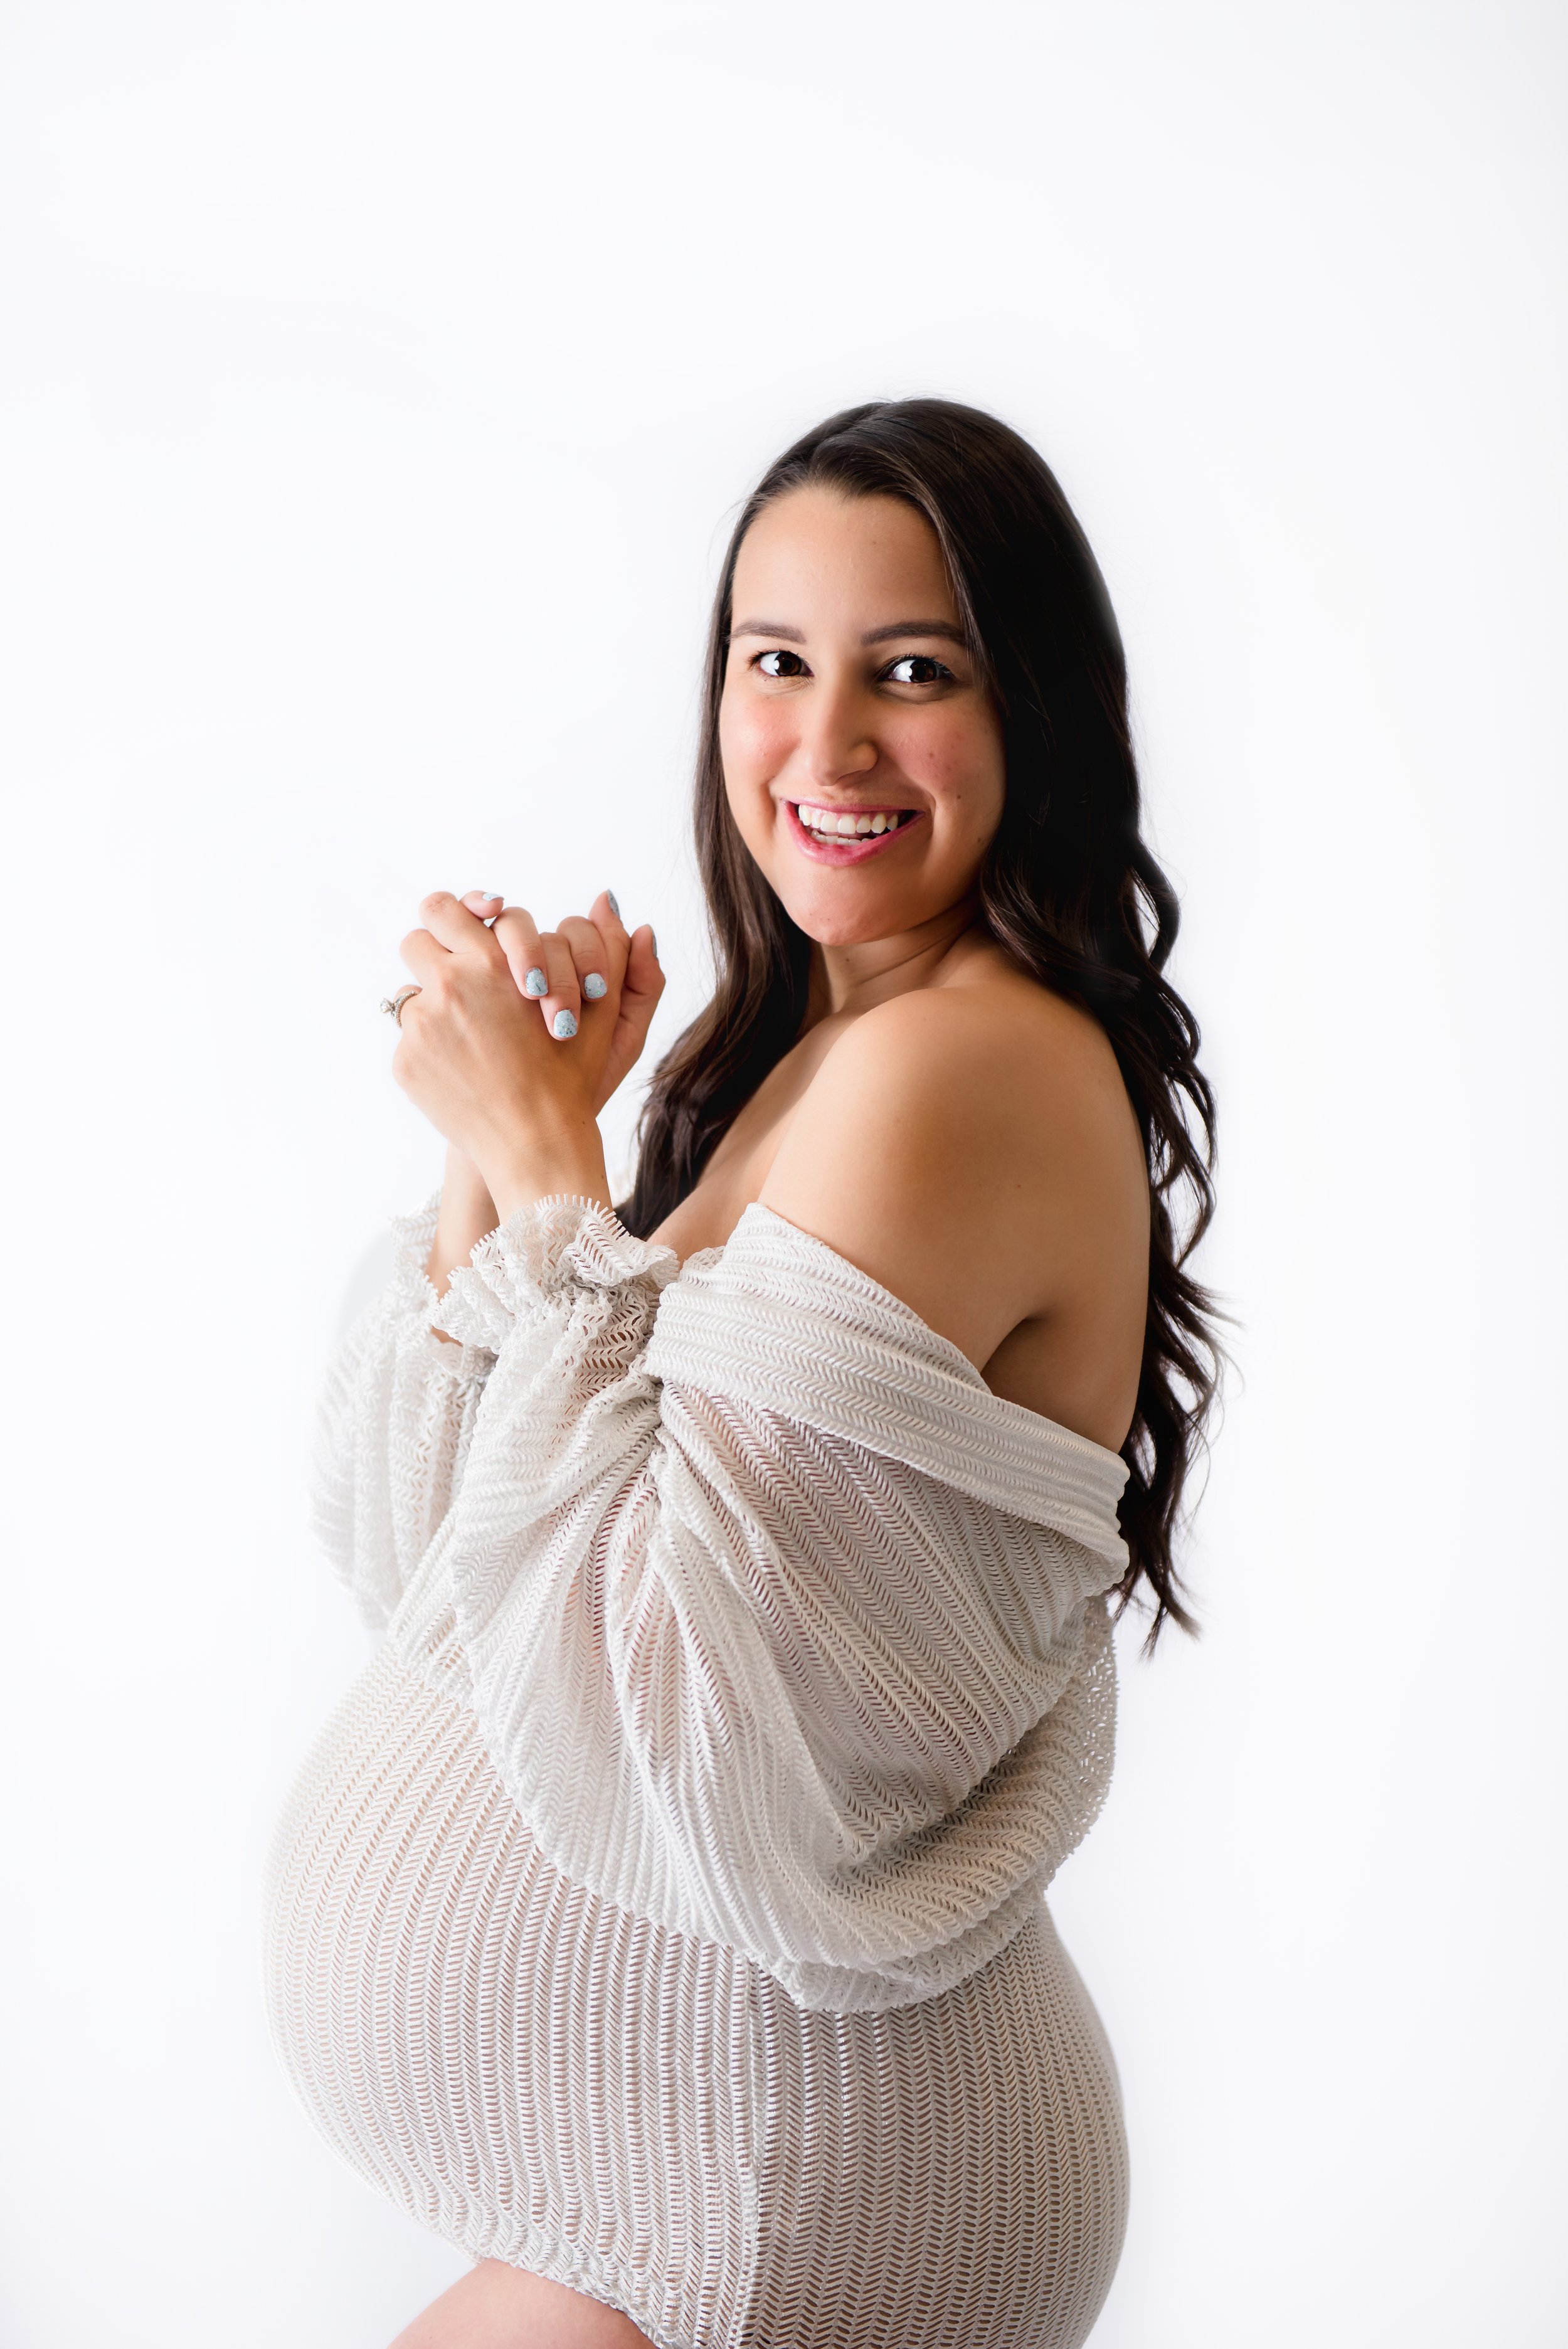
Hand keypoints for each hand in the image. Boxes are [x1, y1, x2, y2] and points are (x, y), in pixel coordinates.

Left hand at [394, 888, 662, 1222]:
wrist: (534, 1142)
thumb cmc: (573, 1076)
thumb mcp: (600, 1009)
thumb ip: (605, 948)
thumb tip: (606, 899)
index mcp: (493, 963)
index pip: (442, 908)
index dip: (454, 916)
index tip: (471, 930)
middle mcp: (450, 987)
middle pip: (415, 941)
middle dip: (435, 952)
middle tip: (459, 974)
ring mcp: (422, 1026)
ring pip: (410, 991)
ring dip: (434, 1002)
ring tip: (469, 1029)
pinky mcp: (407, 1062)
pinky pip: (410, 1037)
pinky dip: (433, 1047)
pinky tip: (465, 1066)